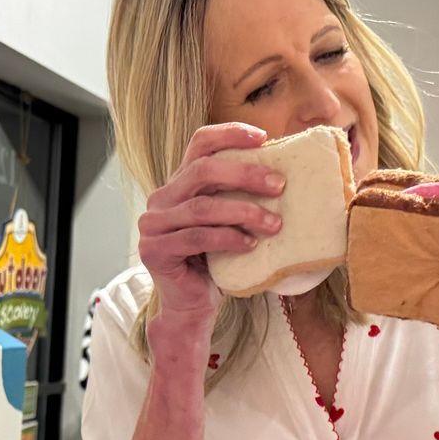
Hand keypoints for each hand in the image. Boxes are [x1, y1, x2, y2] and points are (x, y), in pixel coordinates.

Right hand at [137, 124, 283, 327]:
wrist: (191, 306)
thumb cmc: (216, 261)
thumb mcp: (229, 222)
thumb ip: (240, 196)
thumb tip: (284, 174)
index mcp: (179, 183)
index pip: (199, 143)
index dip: (229, 134)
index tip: (263, 138)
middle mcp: (161, 198)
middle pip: (202, 171)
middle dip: (244, 174)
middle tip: (279, 185)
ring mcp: (153, 224)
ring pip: (202, 208)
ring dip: (243, 212)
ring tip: (274, 223)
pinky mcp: (154, 250)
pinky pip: (196, 238)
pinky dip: (227, 238)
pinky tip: (251, 244)